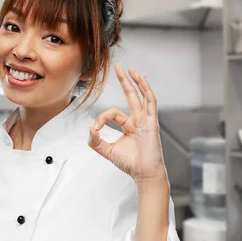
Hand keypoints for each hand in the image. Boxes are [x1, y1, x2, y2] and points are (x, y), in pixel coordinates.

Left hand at [88, 63, 167, 182]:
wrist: (143, 173)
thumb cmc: (130, 163)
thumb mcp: (107, 150)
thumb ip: (95, 141)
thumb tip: (89, 128)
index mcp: (129, 126)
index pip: (113, 113)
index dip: (101, 117)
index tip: (95, 128)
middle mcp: (138, 120)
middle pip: (131, 95)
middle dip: (125, 81)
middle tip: (118, 67)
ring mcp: (146, 120)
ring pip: (142, 96)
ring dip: (136, 82)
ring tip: (131, 69)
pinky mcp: (152, 122)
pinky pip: (150, 103)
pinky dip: (146, 90)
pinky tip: (142, 80)